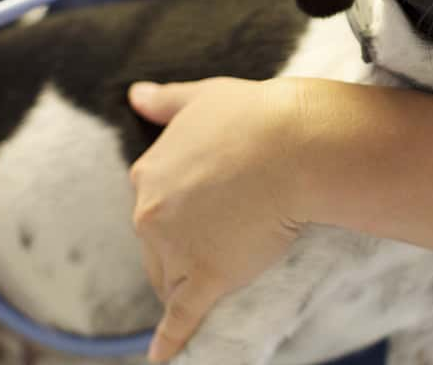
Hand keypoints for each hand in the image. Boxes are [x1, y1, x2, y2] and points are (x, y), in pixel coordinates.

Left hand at [127, 77, 310, 362]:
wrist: (297, 143)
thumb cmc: (256, 114)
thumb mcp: (204, 96)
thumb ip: (166, 101)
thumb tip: (135, 94)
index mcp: (148, 172)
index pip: (153, 205)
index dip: (180, 211)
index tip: (207, 210)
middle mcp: (151, 213)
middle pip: (157, 247)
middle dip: (183, 247)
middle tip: (225, 237)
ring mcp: (177, 248)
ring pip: (171, 279)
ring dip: (188, 282)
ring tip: (223, 276)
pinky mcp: (206, 277)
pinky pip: (182, 317)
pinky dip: (171, 341)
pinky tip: (162, 358)